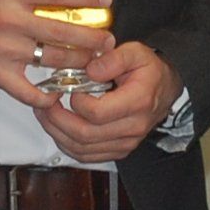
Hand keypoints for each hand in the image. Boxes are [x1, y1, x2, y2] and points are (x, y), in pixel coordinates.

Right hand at [0, 0, 115, 110]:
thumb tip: (74, 2)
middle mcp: (10, 20)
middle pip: (61, 30)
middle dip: (90, 37)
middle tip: (107, 41)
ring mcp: (4, 49)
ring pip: (52, 58)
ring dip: (77, 63)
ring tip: (92, 64)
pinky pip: (28, 90)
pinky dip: (46, 95)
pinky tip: (58, 94)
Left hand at [47, 44, 182, 161]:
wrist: (165, 89)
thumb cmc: (148, 71)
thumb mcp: (135, 52)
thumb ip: (113, 58)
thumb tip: (90, 69)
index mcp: (137, 102)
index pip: (97, 113)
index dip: (75, 102)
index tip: (68, 87)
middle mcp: (132, 128)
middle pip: (85, 134)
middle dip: (57, 119)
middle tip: (45, 103)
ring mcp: (125, 143)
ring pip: (81, 149)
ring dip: (57, 133)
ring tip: (45, 114)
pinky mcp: (117, 150)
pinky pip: (86, 156)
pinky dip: (66, 145)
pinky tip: (57, 129)